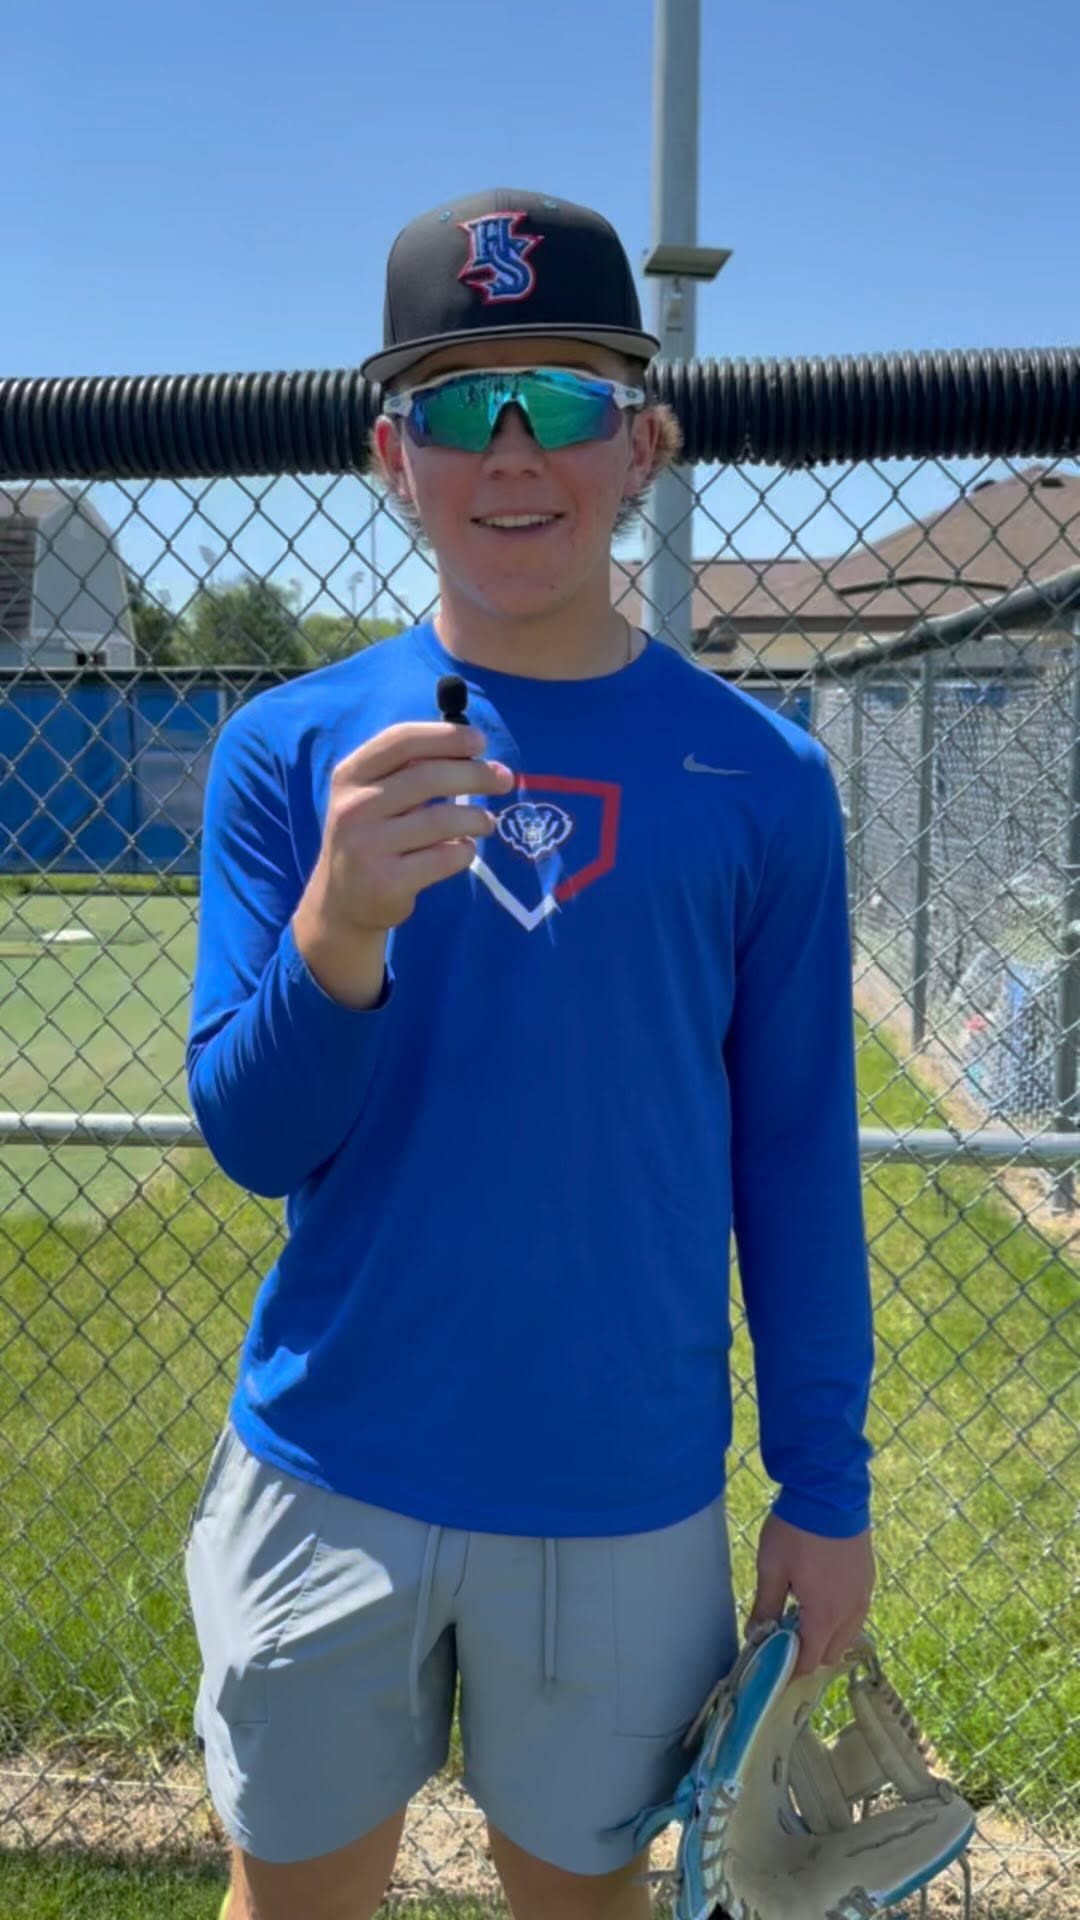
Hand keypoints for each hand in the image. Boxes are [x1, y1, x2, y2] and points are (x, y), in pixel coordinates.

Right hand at [301, 720, 513, 936]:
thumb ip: (411, 771)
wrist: (341, 901)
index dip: (447, 737)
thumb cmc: (372, 836)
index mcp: (350, 775)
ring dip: (477, 817)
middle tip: (503, 779)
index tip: (480, 742)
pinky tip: (464, 850)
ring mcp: (366, 846)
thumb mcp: (373, 796)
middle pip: (429, 777)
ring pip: (442, 820)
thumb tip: (477, 755)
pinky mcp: (385, 883)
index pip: (402, 741)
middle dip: (476, 774)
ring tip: (487, 822)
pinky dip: (465, 851)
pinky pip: (444, 858)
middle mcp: (353, 807)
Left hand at [746, 1513, 875, 1675]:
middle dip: (808, 1654)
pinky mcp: (869, 1579)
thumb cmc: (796, 1532)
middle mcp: (850, 1613)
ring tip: (802, 1615)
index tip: (773, 1662)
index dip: (790, 1668)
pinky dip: (840, 1617)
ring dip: (827, 1636)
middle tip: (785, 1636)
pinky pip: (856, 1613)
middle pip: (831, 1654)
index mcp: (825, 1616)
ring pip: (847, 1635)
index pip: (810, 1662)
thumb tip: (755, 1635)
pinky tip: (821, 1597)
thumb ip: (765, 1606)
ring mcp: (864, 1596)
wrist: (829, 1493)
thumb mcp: (771, 1568)